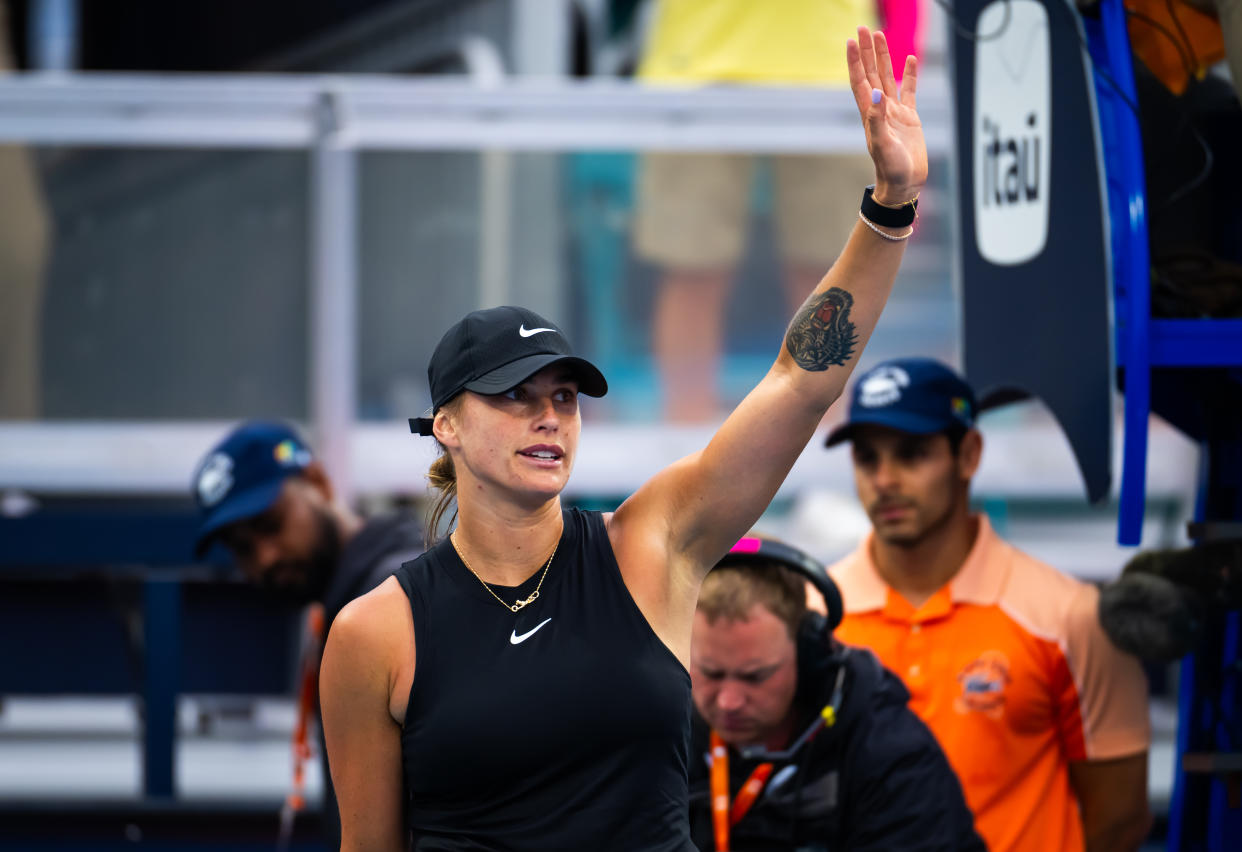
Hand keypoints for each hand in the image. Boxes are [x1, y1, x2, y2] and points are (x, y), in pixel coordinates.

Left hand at [847, 27, 926, 204]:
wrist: (904, 185)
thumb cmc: (891, 169)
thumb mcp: (882, 144)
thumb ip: (877, 119)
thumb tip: (874, 93)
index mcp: (870, 114)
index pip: (860, 81)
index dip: (855, 61)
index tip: (852, 41)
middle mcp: (880, 109)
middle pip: (871, 74)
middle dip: (867, 52)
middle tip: (864, 29)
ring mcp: (895, 112)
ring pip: (887, 78)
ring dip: (884, 58)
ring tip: (881, 36)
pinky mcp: (910, 118)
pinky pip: (909, 91)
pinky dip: (909, 75)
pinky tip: (910, 59)